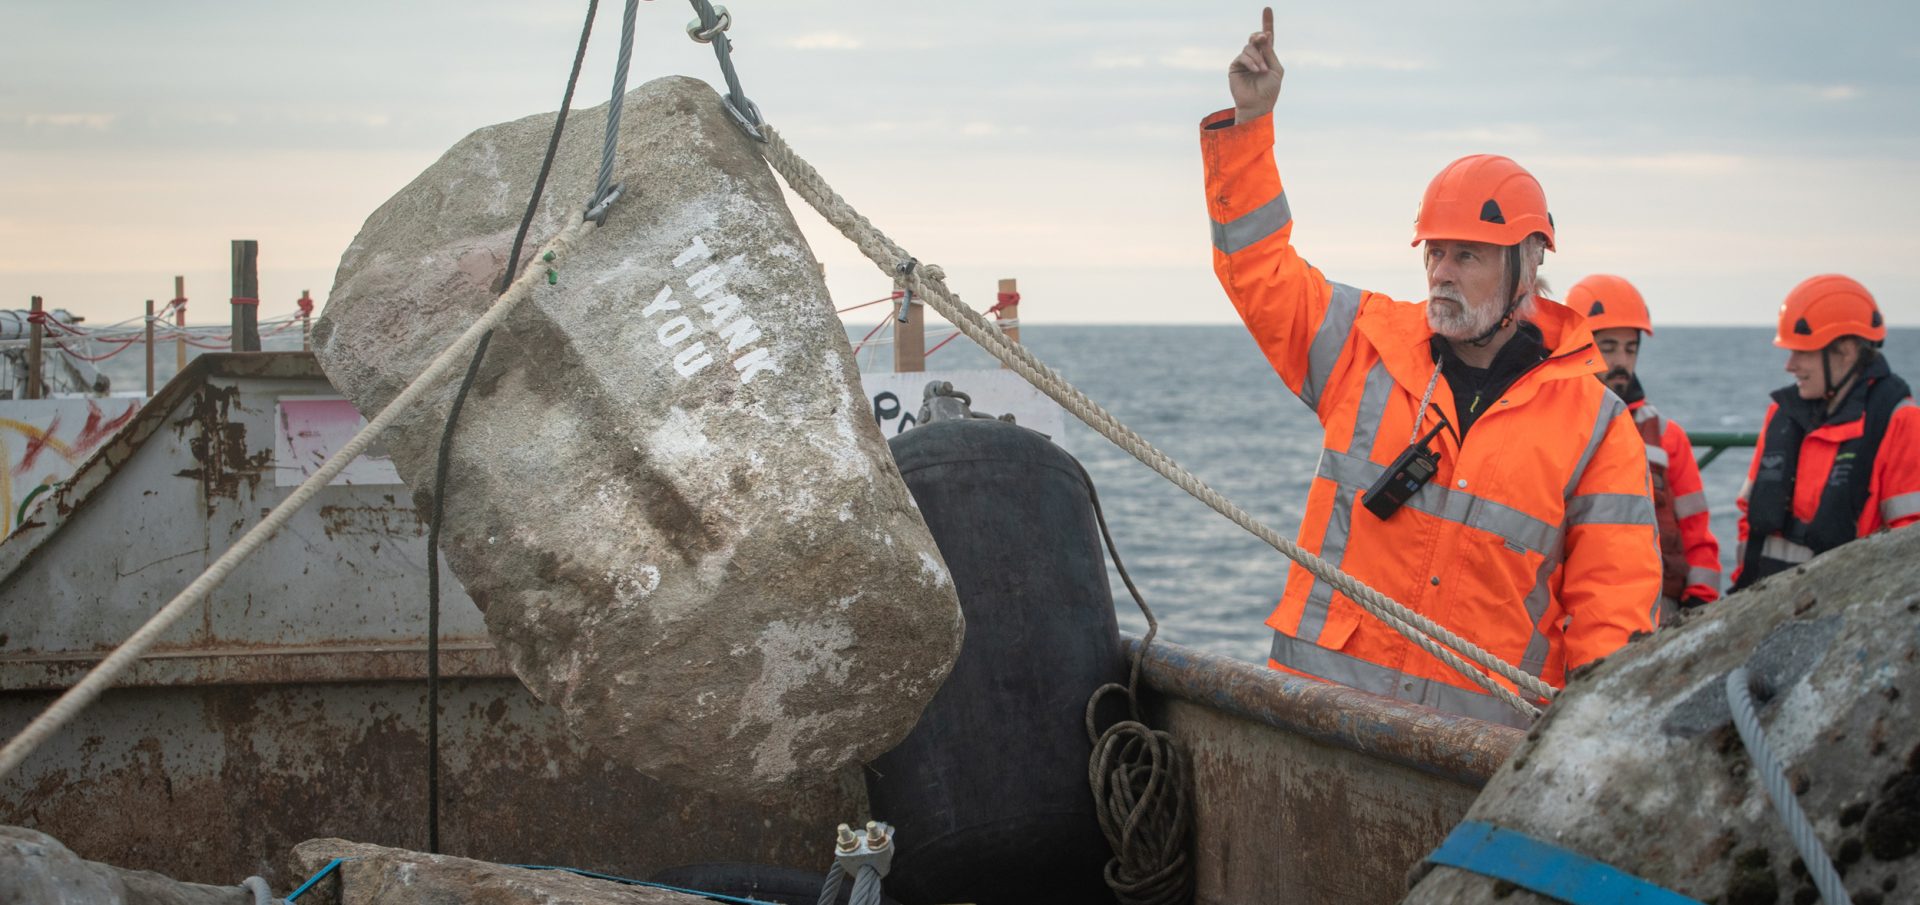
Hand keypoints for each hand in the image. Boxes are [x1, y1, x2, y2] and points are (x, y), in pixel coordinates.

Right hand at [1229, 7, 1283, 122]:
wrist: (1258, 104)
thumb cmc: (1270, 90)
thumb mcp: (1276, 69)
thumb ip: (1270, 52)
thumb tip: (1265, 35)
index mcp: (1266, 56)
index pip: (1266, 37)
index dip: (1267, 22)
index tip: (1267, 9)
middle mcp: (1255, 56)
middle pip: (1255, 38)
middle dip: (1259, 36)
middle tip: (1263, 38)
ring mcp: (1244, 61)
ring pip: (1249, 48)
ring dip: (1257, 57)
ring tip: (1262, 70)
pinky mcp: (1235, 66)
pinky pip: (1243, 56)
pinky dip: (1251, 62)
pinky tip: (1257, 70)